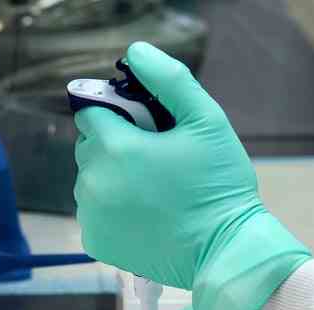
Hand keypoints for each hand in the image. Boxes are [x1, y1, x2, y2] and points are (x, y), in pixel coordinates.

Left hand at [74, 42, 310, 309]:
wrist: (224, 251)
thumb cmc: (219, 187)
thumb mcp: (207, 121)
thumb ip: (169, 79)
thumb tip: (136, 53)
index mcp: (115, 147)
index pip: (91, 112)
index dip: (118, 117)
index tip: (146, 131)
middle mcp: (93, 181)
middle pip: (89, 148)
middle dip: (115, 148)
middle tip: (156, 164)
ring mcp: (91, 215)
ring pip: (90, 180)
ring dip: (112, 180)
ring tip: (153, 193)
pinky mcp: (96, 242)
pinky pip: (93, 212)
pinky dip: (111, 211)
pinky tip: (143, 216)